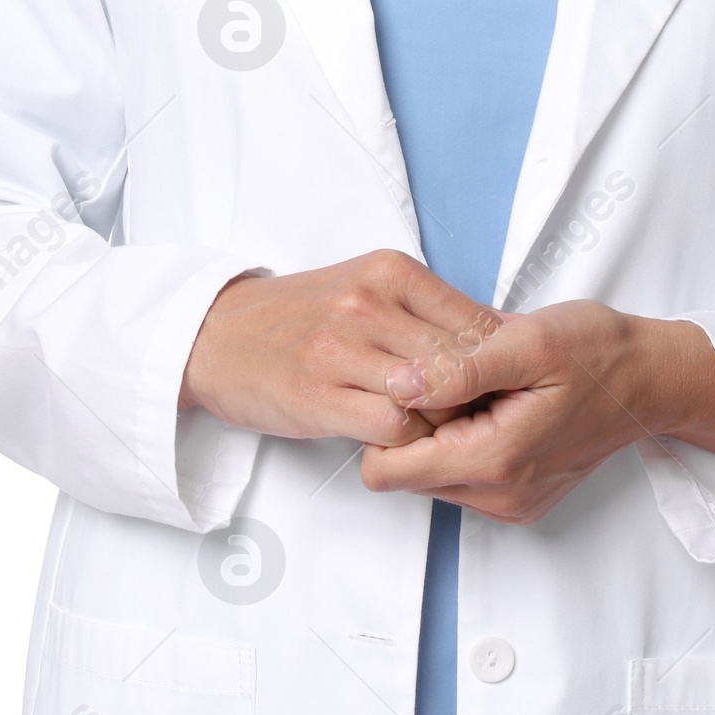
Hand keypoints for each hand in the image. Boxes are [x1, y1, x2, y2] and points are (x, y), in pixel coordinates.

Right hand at [179, 250, 502, 447]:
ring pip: (433, 397)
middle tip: (476, 417)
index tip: (497, 386)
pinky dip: (408, 442)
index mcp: (391, 272)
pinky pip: (394, 428)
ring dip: (442, 423)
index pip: (477, 322)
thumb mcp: (367, 286)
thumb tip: (497, 339)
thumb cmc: (302, 315)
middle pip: (461, 362)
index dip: (497, 363)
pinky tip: (398, 439)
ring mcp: (343, 350)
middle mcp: (370, 304)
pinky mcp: (320, 397)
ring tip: (435, 428)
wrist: (217, 335)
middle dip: (476, 398)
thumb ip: (426, 309)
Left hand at [360, 302, 714, 522]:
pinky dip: (464, 440)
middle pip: (404, 473)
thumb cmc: (597, 352)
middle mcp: (499, 497)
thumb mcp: (527, 342)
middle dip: (415, 423)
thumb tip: (398, 383)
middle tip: (455, 375)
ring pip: (430, 474)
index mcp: (495, 460)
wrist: (651, 379)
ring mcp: (510, 504)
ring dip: (440, 430)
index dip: (385, 420)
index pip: (386, 470)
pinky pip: (462, 476)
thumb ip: (458, 368)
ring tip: (482, 386)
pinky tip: (496, 404)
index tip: (415, 379)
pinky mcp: (518, 499)